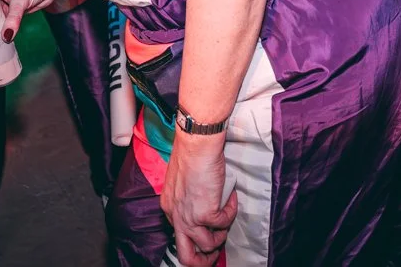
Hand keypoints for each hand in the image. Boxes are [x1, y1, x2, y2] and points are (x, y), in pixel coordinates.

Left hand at [162, 134, 237, 266]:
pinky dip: (231, 212)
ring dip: (222, 234)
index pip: (179, 237)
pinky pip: (224, 223)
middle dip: (203, 260)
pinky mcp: (205, 213)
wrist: (197, 144)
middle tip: (216, 252)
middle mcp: (175, 216)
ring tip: (226, 215)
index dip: (196, 240)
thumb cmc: (192, 154)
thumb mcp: (183, 182)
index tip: (208, 235)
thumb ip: (189, 199)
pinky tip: (231, 197)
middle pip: (186, 256)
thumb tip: (205, 206)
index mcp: (168, 208)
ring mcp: (189, 217)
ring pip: (208, 245)